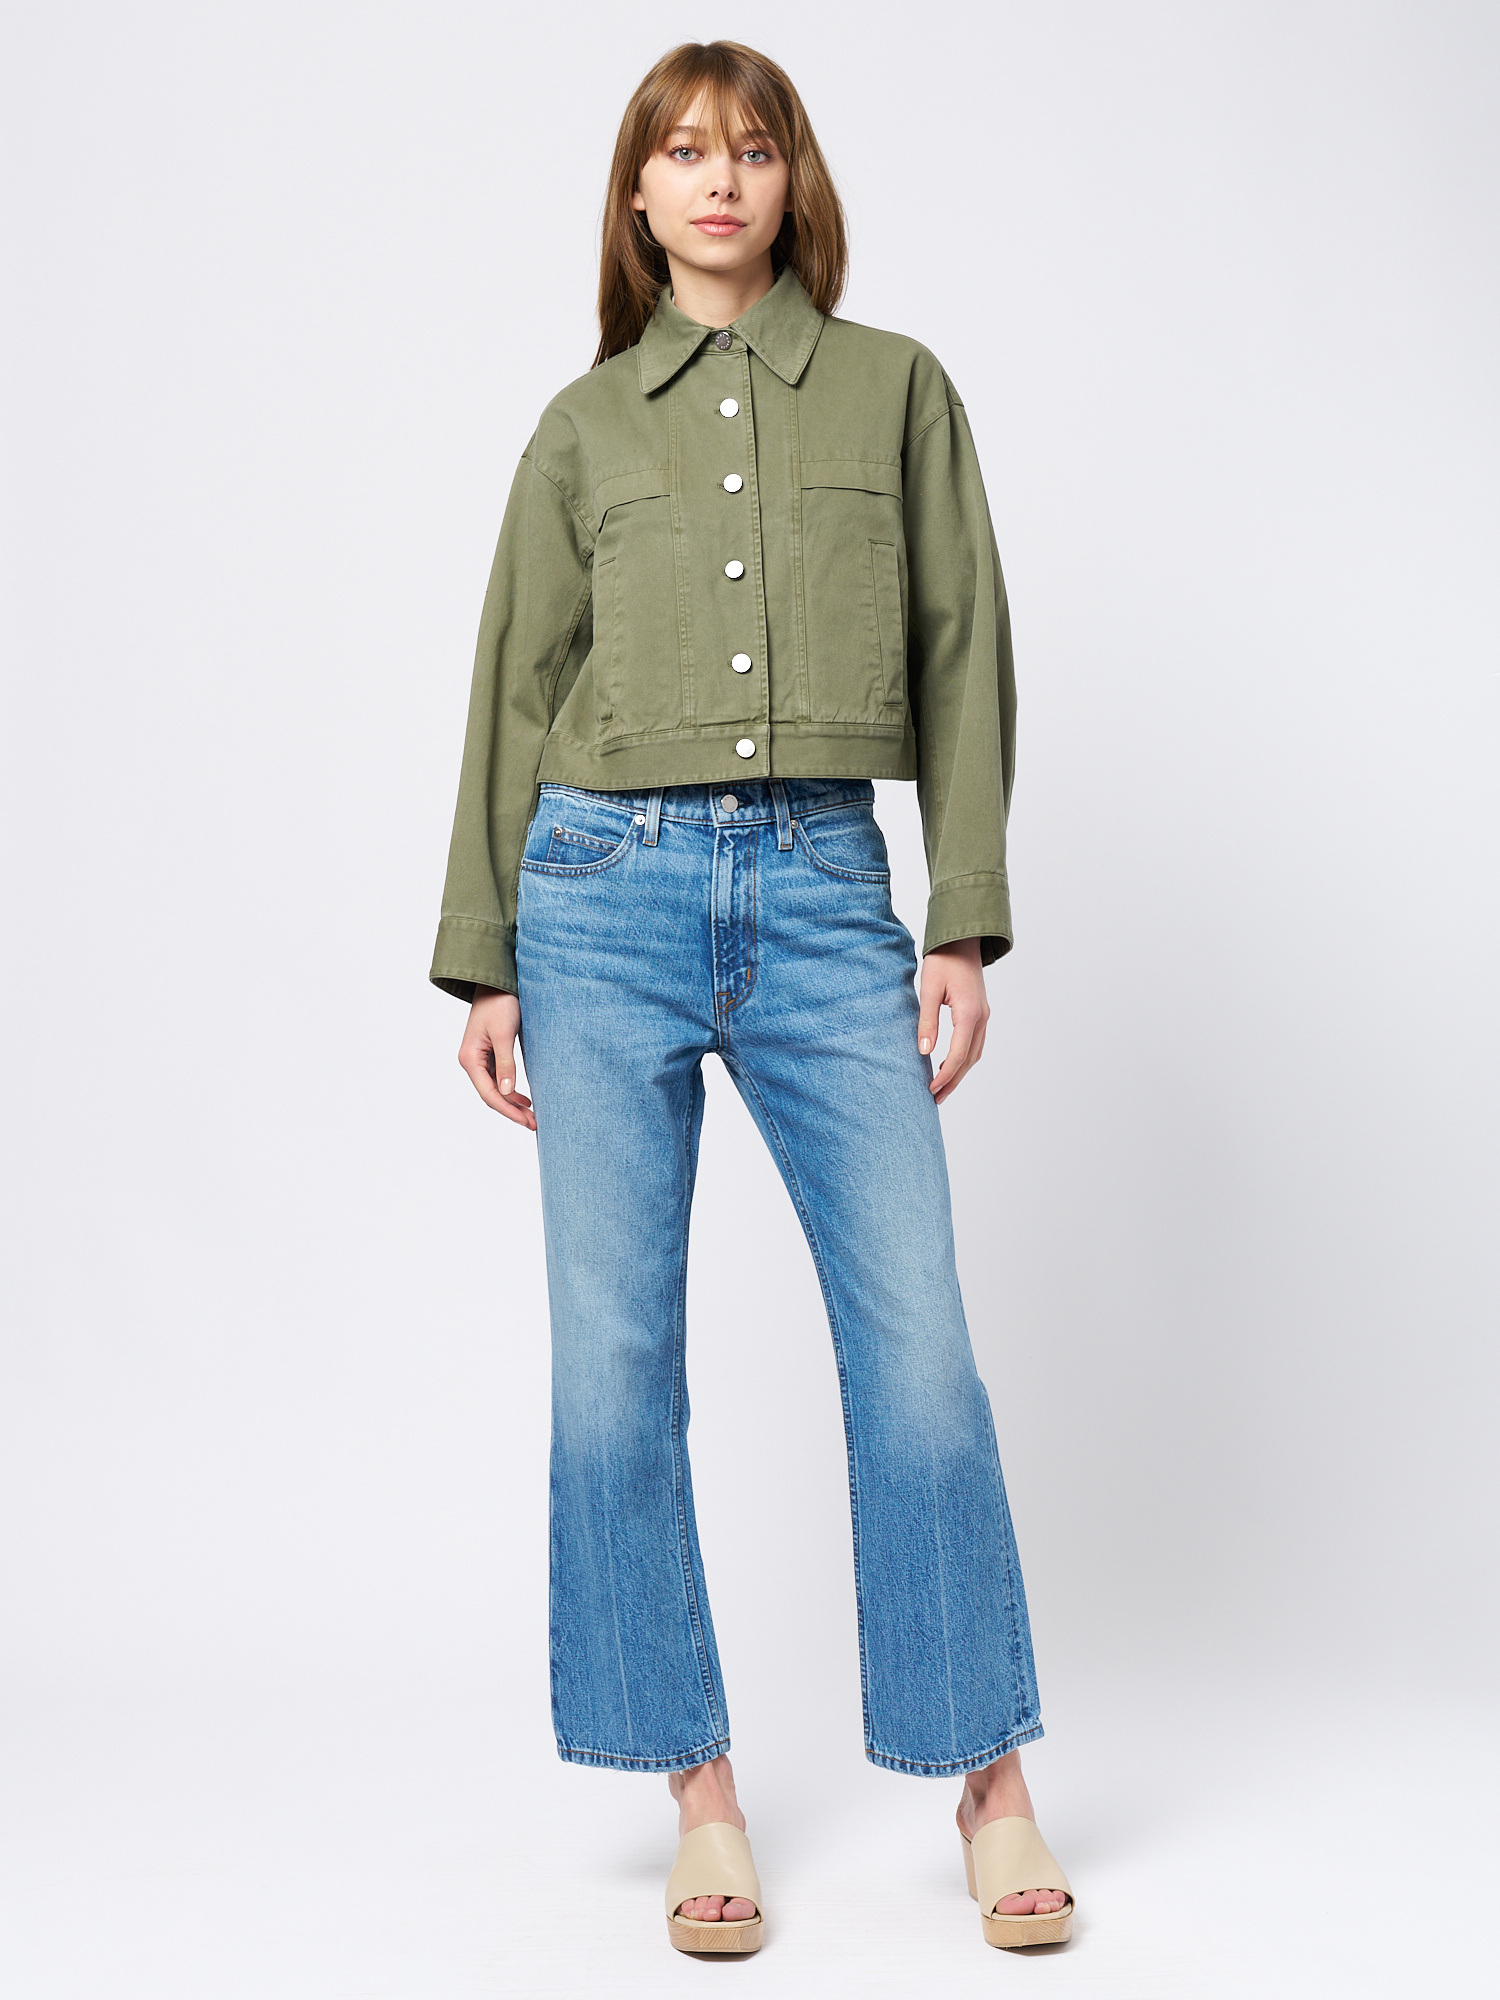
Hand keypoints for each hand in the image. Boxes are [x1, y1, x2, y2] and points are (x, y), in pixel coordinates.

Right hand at [458, 987, 536, 1130]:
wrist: (496, 981)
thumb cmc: (499, 1002)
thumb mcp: (504, 1033)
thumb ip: (506, 1063)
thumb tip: (507, 1092)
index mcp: (470, 1058)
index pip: (489, 1094)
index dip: (509, 1110)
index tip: (527, 1121)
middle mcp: (471, 1061)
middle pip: (492, 1095)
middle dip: (512, 1111)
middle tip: (535, 1124)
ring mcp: (479, 1058)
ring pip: (496, 1089)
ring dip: (513, 1103)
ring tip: (532, 1115)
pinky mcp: (489, 1053)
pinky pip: (499, 1078)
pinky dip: (511, 1091)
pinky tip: (524, 1099)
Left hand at [917, 939, 989, 1104]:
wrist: (961, 939)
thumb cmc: (943, 960)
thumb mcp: (928, 989)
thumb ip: (927, 1022)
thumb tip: (924, 1052)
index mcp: (969, 1014)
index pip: (958, 1055)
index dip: (944, 1076)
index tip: (930, 1090)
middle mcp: (982, 1017)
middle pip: (970, 1060)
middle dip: (953, 1081)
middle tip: (935, 1099)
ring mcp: (984, 1015)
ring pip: (975, 1053)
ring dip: (960, 1072)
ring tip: (942, 1087)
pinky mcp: (980, 1011)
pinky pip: (975, 1042)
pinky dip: (964, 1058)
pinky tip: (951, 1064)